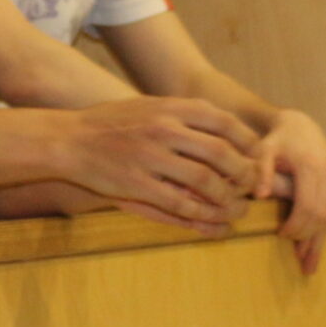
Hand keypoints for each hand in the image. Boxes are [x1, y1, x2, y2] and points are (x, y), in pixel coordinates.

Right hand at [59, 96, 257, 234]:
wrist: (67, 140)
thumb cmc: (110, 123)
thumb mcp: (147, 106)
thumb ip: (182, 114)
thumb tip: (223, 126)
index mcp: (169, 108)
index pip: (224, 122)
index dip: (249, 142)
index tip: (258, 157)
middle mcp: (163, 129)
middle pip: (222, 154)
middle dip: (245, 174)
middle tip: (253, 187)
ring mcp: (150, 158)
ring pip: (206, 182)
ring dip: (228, 199)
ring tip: (237, 207)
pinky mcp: (136, 185)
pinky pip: (179, 204)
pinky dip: (202, 215)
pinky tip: (212, 220)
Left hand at [260, 110, 325, 273]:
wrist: (301, 126)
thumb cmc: (277, 140)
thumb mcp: (264, 151)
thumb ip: (261, 171)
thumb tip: (259, 196)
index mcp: (311, 165)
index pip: (308, 205)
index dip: (296, 224)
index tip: (281, 235)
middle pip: (322, 214)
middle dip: (307, 235)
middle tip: (292, 251)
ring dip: (319, 239)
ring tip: (307, 261)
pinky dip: (325, 229)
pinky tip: (316, 248)